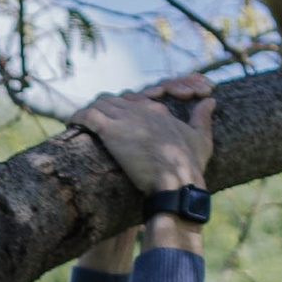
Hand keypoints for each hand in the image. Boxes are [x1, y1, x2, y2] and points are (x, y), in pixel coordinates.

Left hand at [71, 72, 214, 203]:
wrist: (176, 181)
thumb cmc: (190, 166)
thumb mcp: (201, 138)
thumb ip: (203, 118)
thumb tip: (211, 101)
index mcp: (159, 112)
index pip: (135, 102)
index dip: (123, 111)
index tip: (115, 123)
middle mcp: (142, 109)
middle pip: (115, 100)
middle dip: (104, 110)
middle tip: (93, 124)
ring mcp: (126, 118)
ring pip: (100, 104)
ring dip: (88, 113)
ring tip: (79, 124)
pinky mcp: (111, 130)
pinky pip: (87, 115)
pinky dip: (77, 117)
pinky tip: (70, 124)